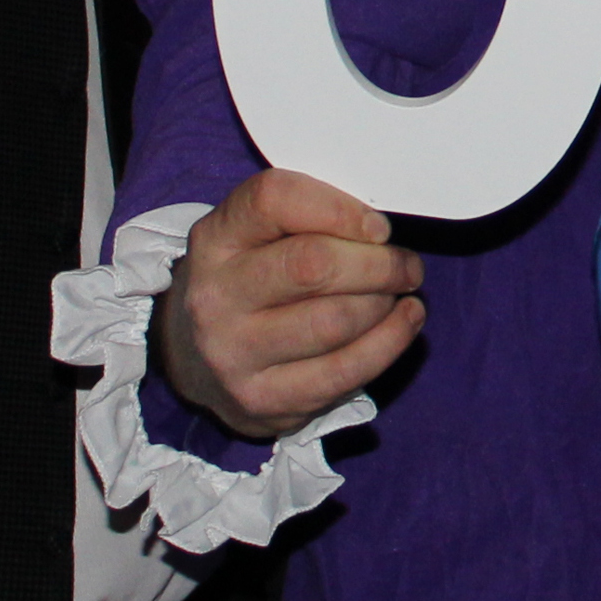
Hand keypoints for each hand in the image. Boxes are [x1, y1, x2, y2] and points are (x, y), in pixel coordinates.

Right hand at [155, 169, 424, 442]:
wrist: (195, 359)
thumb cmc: (248, 282)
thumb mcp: (255, 235)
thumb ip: (306, 217)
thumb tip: (378, 230)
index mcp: (215, 239)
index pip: (274, 200)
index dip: (339, 208)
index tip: (376, 226)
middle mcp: (216, 296)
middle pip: (314, 265)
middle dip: (378, 263)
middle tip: (405, 264)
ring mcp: (234, 354)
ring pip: (336, 321)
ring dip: (384, 303)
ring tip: (397, 293)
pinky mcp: (262, 400)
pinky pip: (345, 371)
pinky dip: (390, 342)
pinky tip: (404, 322)